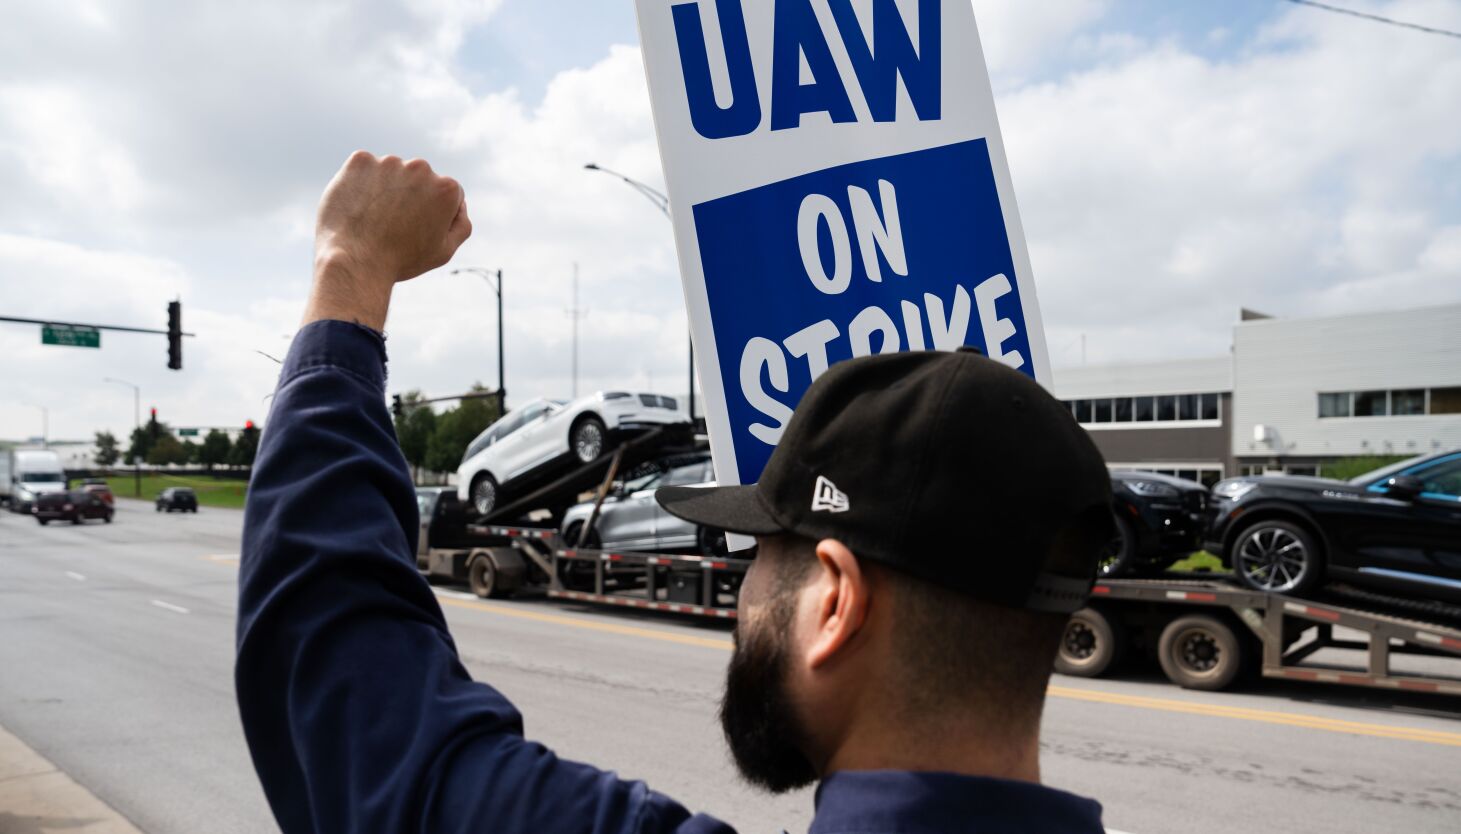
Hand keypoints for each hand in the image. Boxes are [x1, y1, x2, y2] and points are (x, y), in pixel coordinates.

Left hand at [304, 151, 471, 330]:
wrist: (355, 261)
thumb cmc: (401, 261)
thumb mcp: (444, 251)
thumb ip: (461, 225)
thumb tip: (460, 204)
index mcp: (447, 188)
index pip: (445, 193)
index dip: (432, 214)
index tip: (415, 230)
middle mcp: (421, 168)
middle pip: (418, 178)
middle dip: (409, 196)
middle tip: (393, 225)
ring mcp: (389, 162)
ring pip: (391, 172)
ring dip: (385, 188)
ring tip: (372, 218)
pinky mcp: (360, 160)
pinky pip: (364, 168)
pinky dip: (361, 183)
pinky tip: (358, 207)